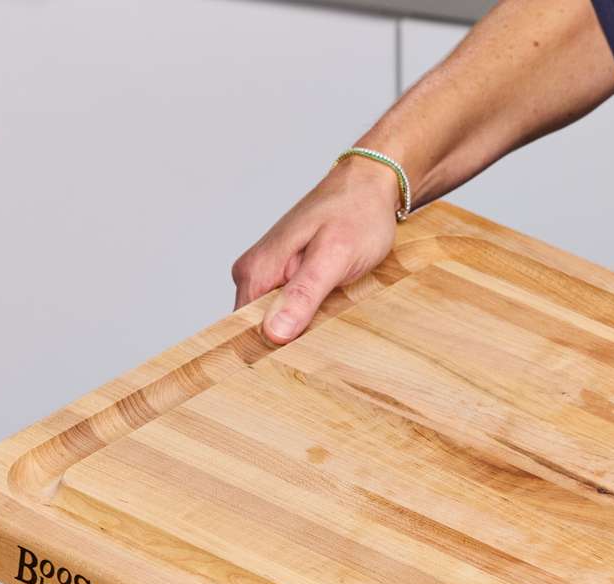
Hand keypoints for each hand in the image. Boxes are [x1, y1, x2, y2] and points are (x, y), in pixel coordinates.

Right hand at [232, 156, 401, 343]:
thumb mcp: (335, 256)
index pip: (242, 331)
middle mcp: (255, 273)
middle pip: (260, 329)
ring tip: (332, 327)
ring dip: (304, 331)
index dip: (268, 354)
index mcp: (257, 271)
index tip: (295, 368)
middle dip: (289, 345)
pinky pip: (292, 308)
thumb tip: (272, 333)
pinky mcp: (288, 275)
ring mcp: (270, 274)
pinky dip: (311, 317)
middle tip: (324, 348)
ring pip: (278, 321)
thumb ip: (303, 294)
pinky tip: (332, 316)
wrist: (371, 185)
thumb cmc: (357, 214)